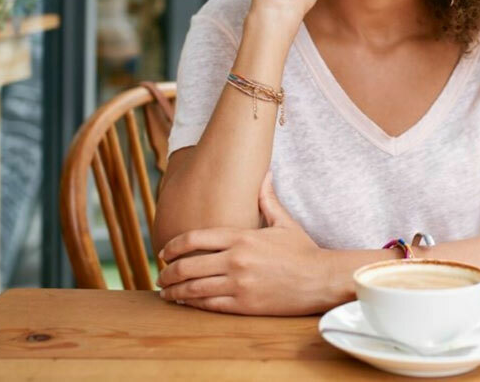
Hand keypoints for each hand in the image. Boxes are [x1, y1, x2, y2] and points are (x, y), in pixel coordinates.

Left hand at [156, 173, 333, 314]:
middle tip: (159, 275)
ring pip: (194, 288)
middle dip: (167, 272)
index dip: (172, 246)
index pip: (194, 238)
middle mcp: (235, 260)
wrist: (320, 279)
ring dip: (174, 291)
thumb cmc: (302, 250)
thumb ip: (267, 199)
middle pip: (187, 265)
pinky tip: (184, 303)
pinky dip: (192, 304)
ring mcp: (238, 284)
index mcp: (241, 237)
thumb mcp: (285, 221)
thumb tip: (265, 174)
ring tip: (165, 292)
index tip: (163, 252)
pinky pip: (208, 305)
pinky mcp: (244, 304)